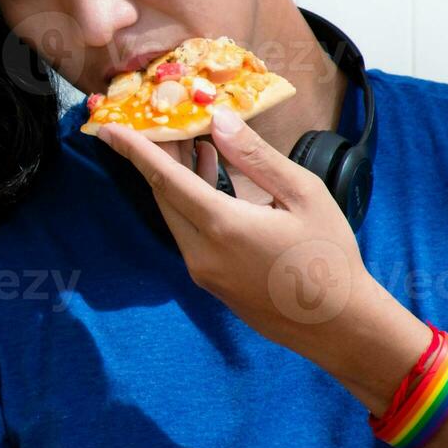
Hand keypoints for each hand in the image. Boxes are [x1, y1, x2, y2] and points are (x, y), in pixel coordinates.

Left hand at [97, 106, 426, 401]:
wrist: (340, 325)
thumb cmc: (329, 256)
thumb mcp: (303, 194)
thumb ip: (255, 157)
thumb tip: (218, 122)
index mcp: (221, 226)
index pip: (164, 179)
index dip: (134, 150)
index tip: (107, 128)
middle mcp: (201, 252)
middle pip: (164, 196)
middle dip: (157, 158)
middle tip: (162, 123)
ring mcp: (203, 272)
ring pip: (175, 216)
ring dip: (178, 180)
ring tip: (193, 143)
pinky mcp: (211, 283)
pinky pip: (189, 234)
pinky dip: (191, 203)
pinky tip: (211, 179)